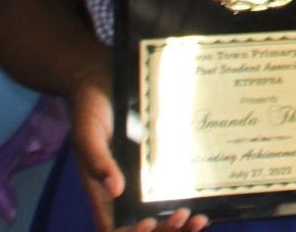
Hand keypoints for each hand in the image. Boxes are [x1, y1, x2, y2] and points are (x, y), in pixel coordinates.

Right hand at [68, 76, 208, 231]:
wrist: (107, 79)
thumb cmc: (91, 109)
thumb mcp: (88, 134)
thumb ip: (97, 161)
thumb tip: (115, 191)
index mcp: (102, 190)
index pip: (113, 227)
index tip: (148, 224)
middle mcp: (124, 190)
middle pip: (143, 227)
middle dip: (164, 231)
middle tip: (185, 218)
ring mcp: (144, 180)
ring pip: (162, 214)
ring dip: (179, 225)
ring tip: (200, 219)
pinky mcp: (162, 164)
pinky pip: (176, 190)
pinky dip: (191, 201)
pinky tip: (208, 201)